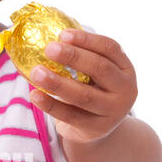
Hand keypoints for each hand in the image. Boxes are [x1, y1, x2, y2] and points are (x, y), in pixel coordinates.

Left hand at [27, 28, 137, 142]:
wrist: (99, 128)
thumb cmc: (92, 91)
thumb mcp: (95, 74)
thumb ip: (81, 56)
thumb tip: (48, 33)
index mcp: (126, 69)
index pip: (110, 48)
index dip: (87, 39)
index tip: (63, 34)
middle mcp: (125, 90)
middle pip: (100, 69)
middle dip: (73, 57)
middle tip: (49, 48)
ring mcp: (113, 112)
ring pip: (84, 95)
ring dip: (58, 82)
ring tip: (36, 72)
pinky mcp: (97, 129)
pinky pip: (71, 116)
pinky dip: (51, 105)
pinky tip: (35, 95)